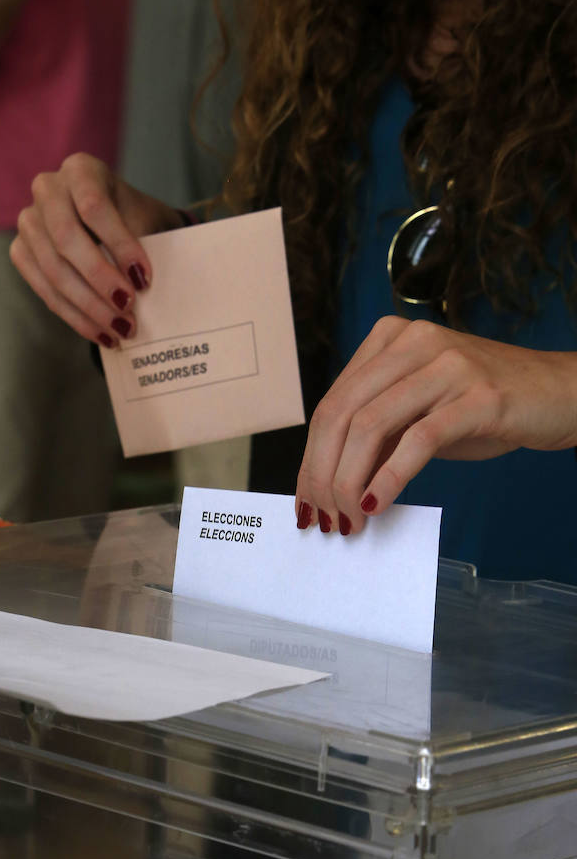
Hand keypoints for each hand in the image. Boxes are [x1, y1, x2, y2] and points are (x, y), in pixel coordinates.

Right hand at [11, 153, 185, 346]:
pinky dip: (75, 316)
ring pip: (52, 269)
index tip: (144, 279)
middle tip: (128, 309)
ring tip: (121, 330)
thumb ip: (146, 244)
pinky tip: (102, 333)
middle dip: (100, 280)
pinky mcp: (22, 251)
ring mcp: (29, 221)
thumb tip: (144, 288)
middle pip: (66, 239)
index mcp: (82, 170)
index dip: (119, 245)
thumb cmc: (138, 220)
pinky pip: (44, 289)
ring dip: (89, 307)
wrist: (121, 223)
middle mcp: (48, 189)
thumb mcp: (148, 220)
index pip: (94, 207)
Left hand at [295, 315, 576, 533]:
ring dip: (349, 481)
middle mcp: (413, 341)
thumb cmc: (481, 405)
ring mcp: (446, 365)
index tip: (306, 499)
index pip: (332, 402)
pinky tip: (377, 505)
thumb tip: (326, 480)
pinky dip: (389, 478)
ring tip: (347, 519)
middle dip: (322, 474)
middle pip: (342, 413)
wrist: (557, 393)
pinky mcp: (478, 396)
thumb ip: (376, 430)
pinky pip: (418, 440)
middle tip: (321, 517)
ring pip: (372, 426)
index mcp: (389, 338)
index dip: (310, 456)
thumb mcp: (418, 409)